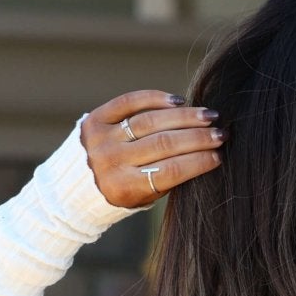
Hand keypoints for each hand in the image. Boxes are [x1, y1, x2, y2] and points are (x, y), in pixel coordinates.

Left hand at [81, 90, 224, 208]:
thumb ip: (168, 178)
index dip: (198, 162)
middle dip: (197, 137)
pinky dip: (155, 99)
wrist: (75, 187)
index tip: (219, 155)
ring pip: (150, 122)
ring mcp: (102, 138)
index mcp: (126, 188)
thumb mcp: (144, 196)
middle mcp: (112, 162)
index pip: (170, 171)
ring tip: (208, 116)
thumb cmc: (123, 193)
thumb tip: (206, 153)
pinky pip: (129, 102)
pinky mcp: (95, 119)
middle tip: (220, 133)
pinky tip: (178, 102)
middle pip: (164, 144)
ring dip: (184, 117)